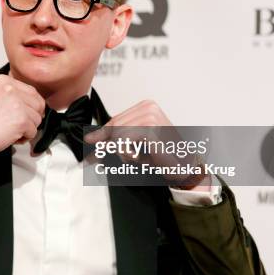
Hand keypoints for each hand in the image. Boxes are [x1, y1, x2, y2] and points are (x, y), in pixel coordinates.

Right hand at [0, 75, 45, 166]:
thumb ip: (12, 95)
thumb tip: (36, 102)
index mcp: (3, 81)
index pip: (32, 91)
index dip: (30, 107)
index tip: (20, 115)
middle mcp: (11, 88)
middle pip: (38, 104)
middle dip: (30, 118)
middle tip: (15, 125)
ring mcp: (17, 103)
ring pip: (37, 119)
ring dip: (26, 129)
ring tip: (8, 130)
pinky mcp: (21, 119)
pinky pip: (33, 132)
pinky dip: (23, 138)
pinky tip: (8, 137)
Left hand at [84, 100, 210, 189]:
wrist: (184, 167)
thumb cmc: (163, 155)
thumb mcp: (135, 143)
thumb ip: (116, 138)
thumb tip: (92, 139)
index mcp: (145, 106)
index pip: (116, 119)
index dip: (101, 133)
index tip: (89, 141)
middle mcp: (148, 107)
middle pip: (114, 126)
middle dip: (109, 144)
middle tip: (107, 158)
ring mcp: (150, 116)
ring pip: (117, 134)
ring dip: (122, 151)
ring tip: (137, 157)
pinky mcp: (151, 128)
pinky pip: (124, 142)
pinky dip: (127, 153)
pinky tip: (139, 157)